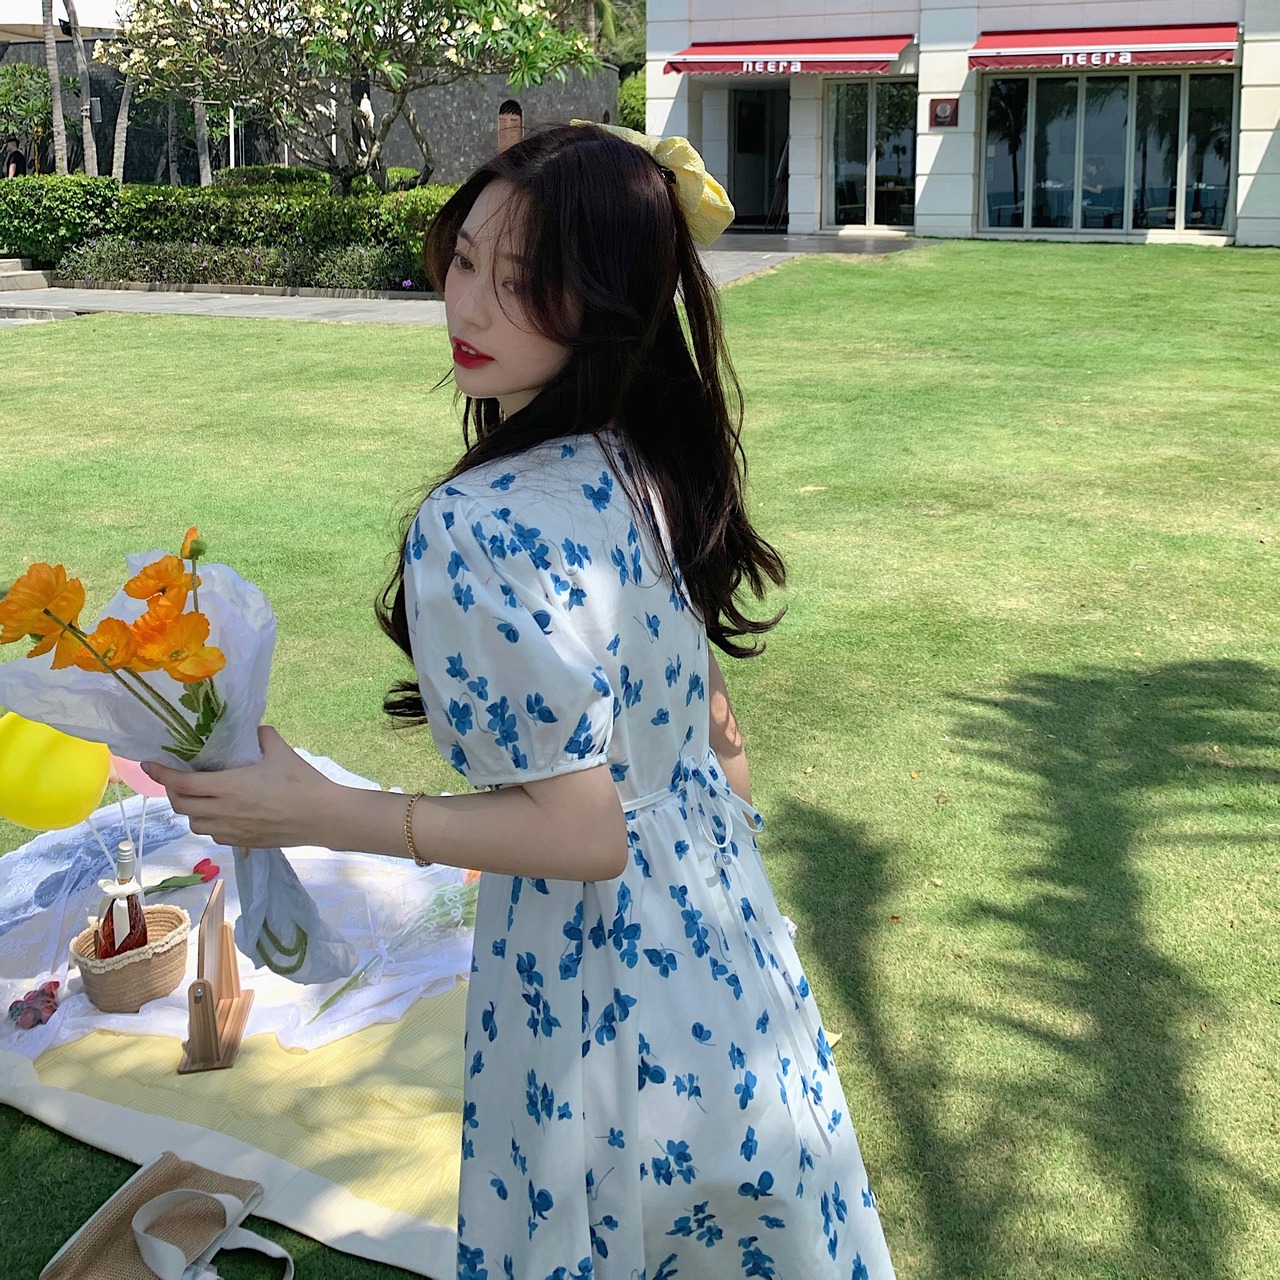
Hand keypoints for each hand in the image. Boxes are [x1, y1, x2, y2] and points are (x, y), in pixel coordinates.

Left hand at [144, 725, 335, 849]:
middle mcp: (224, 810)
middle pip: (181, 805)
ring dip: (190, 810)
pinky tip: (220, 814)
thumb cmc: (302, 782)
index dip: (161, 774)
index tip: (150, 764)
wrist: (322, 816)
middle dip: (172, 791)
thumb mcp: (280, 751)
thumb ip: (261, 736)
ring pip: (194, 823)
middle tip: (176, 779)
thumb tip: (251, 729)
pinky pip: (213, 834)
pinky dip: (208, 823)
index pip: (183, 782)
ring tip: (198, 798)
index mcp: (229, 786)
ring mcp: (231, 830)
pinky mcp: (242, 842)